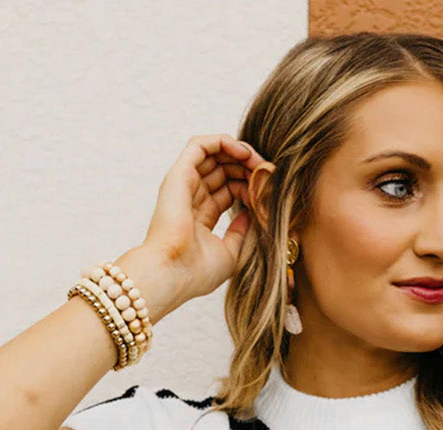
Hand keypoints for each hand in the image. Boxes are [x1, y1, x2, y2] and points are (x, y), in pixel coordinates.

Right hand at [139, 133, 271, 303]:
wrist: (173, 274)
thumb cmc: (196, 272)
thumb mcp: (230, 254)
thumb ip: (242, 233)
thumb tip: (252, 214)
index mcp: (200, 217)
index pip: (228, 191)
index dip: (250, 187)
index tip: (269, 193)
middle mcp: (190, 198)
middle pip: (223, 171)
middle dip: (247, 168)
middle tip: (268, 173)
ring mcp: (183, 185)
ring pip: (214, 155)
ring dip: (239, 154)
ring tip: (259, 163)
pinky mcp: (179, 174)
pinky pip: (201, 145)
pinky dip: (223, 142)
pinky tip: (244, 153)